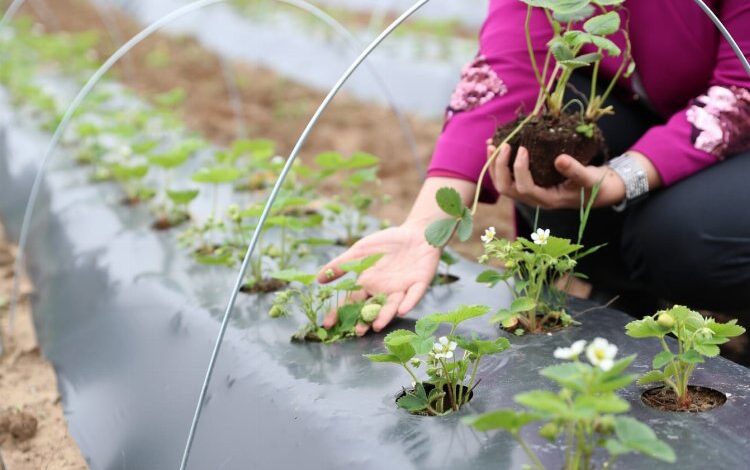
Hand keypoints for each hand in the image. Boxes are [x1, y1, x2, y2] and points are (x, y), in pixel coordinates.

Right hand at [317, 222, 440, 335]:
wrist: (415, 233)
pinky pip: (413, 295)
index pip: (351, 302)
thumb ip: (340, 265)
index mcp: (368, 285)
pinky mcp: (419, 284)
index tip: (328, 324)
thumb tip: (317, 278)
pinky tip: (401, 309)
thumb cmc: (386, 243)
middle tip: (358, 331)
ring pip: (392, 306)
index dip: (340, 313)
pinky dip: (408, 302)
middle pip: (371, 309)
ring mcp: (401, 289)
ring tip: (377, 325)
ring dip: (385, 316)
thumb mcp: (359, 251)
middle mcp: (383, 292)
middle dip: (364, 320)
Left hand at [488, 142, 626, 208]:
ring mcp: (529, 193)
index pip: (525, 188)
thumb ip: (576, 170)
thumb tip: (559, 159)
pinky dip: (499, 164)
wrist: (597, 191)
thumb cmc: (594, 185)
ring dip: (494, 166)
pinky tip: (497, 147)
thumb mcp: (589, 177)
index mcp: (547, 200)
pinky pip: (507, 177)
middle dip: (500, 168)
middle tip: (503, 145)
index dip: (519, 170)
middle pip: (507, 189)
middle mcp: (534, 199)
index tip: (523, 149)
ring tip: (492, 145)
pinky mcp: (528, 185)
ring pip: (503, 185)